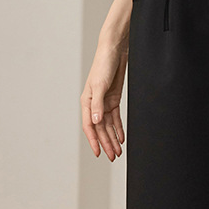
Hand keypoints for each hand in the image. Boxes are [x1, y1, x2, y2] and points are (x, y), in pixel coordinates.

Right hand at [81, 39, 127, 159]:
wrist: (115, 51)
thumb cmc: (103, 64)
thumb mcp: (99, 85)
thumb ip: (97, 104)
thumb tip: (96, 121)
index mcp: (87, 102)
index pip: (90, 126)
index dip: (94, 141)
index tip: (98, 153)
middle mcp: (95, 104)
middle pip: (100, 129)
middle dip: (106, 143)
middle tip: (112, 157)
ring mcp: (104, 102)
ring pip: (108, 125)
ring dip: (112, 138)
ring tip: (118, 151)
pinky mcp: (113, 99)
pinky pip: (115, 118)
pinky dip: (118, 128)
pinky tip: (121, 137)